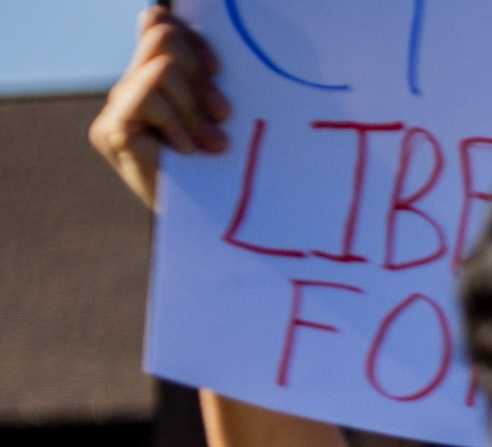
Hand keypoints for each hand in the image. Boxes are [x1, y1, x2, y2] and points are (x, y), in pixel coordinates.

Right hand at [90, 7, 228, 211]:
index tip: (220, 72)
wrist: (211, 226)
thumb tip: (217, 53)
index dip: (192, 37)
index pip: (159, 22)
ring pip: (162, 67)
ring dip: (195, 105)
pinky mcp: (112, 130)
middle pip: (162, 35)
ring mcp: (117, 109)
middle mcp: (130, 88)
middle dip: (201, 74)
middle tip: (223, 115)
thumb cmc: (225, 173)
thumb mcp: (222, 117)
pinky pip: (150, 98)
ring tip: (211, 143)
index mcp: (154, 79)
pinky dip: (178, 123)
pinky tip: (188, 151)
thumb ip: (210, 80)